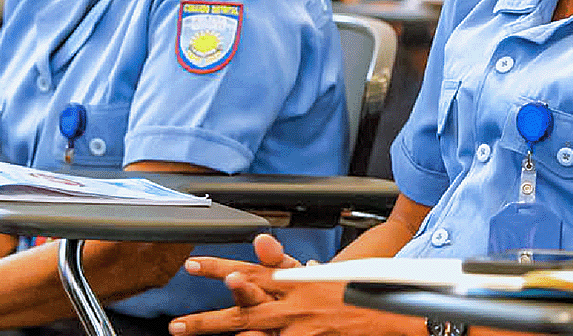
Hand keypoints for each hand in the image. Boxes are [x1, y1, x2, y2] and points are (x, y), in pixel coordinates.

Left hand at [172, 237, 412, 335]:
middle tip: (178, 326)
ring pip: (254, 334)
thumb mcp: (324, 269)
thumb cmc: (360, 284)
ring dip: (226, 334)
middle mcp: (293, 304)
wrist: (394, 308)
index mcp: (295, 279)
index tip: (192, 265)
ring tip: (194, 334)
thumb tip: (261, 245)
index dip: (220, 267)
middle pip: (242, 312)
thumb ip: (288, 264)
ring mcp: (301, 328)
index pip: (251, 269)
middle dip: (207, 321)